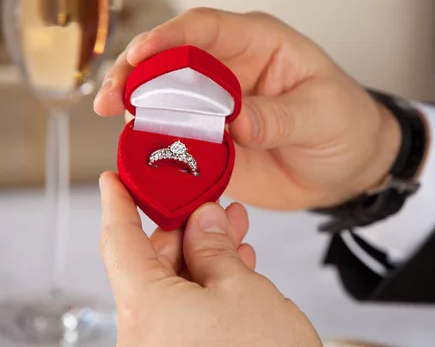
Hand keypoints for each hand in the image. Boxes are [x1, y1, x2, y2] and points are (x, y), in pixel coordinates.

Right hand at [94, 9, 400, 209]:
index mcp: (258, 45)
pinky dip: (159, 149)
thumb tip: (236, 122)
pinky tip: (141, 156)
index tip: (142, 53)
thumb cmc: (345, 124)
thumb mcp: (322, 115)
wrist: (351, 167)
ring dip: (139, 112)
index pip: (205, 30)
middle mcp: (230, 72)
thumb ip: (278, 117)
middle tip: (114, 96)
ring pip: (167, 102)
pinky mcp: (215, 144)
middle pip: (172, 63)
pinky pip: (180, 143)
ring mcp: (218, 110)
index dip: (170, 37)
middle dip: (137, 74)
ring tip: (119, 124)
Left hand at [99, 171, 320, 346]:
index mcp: (146, 309)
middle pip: (152, 263)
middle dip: (185, 228)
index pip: (118, 242)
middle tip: (210, 206)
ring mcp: (164, 346)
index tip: (114, 181)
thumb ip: (215, 248)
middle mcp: (145, 334)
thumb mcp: (242, 288)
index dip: (117, 204)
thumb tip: (204, 221)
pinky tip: (237, 266)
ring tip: (234, 231)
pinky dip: (210, 284)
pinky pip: (187, 310)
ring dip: (206, 254)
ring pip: (176, 286)